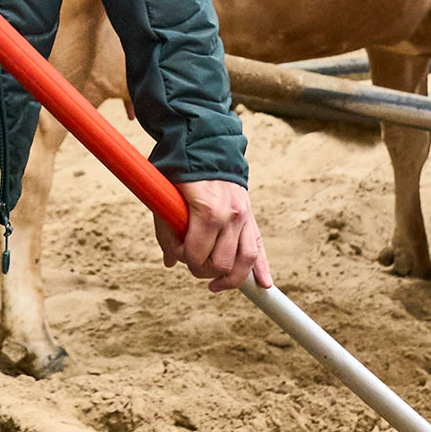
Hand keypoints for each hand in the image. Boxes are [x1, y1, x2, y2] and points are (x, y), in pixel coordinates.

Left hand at [155, 179, 270, 293]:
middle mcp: (232, 216)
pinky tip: (263, 285)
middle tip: (191, 261)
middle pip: (222, 263)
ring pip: (245, 261)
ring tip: (215, 285)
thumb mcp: (166, 198)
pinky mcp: (251, 217)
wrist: (207, 146)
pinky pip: (259, 248)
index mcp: (209, 211)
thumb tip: (170, 261)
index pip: (197, 255)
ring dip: (230, 278)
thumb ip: (167, 231)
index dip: (184, 259)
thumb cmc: (181, 172)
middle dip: (203, 269)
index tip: (175, 252)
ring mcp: (245, 217)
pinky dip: (262, 269)